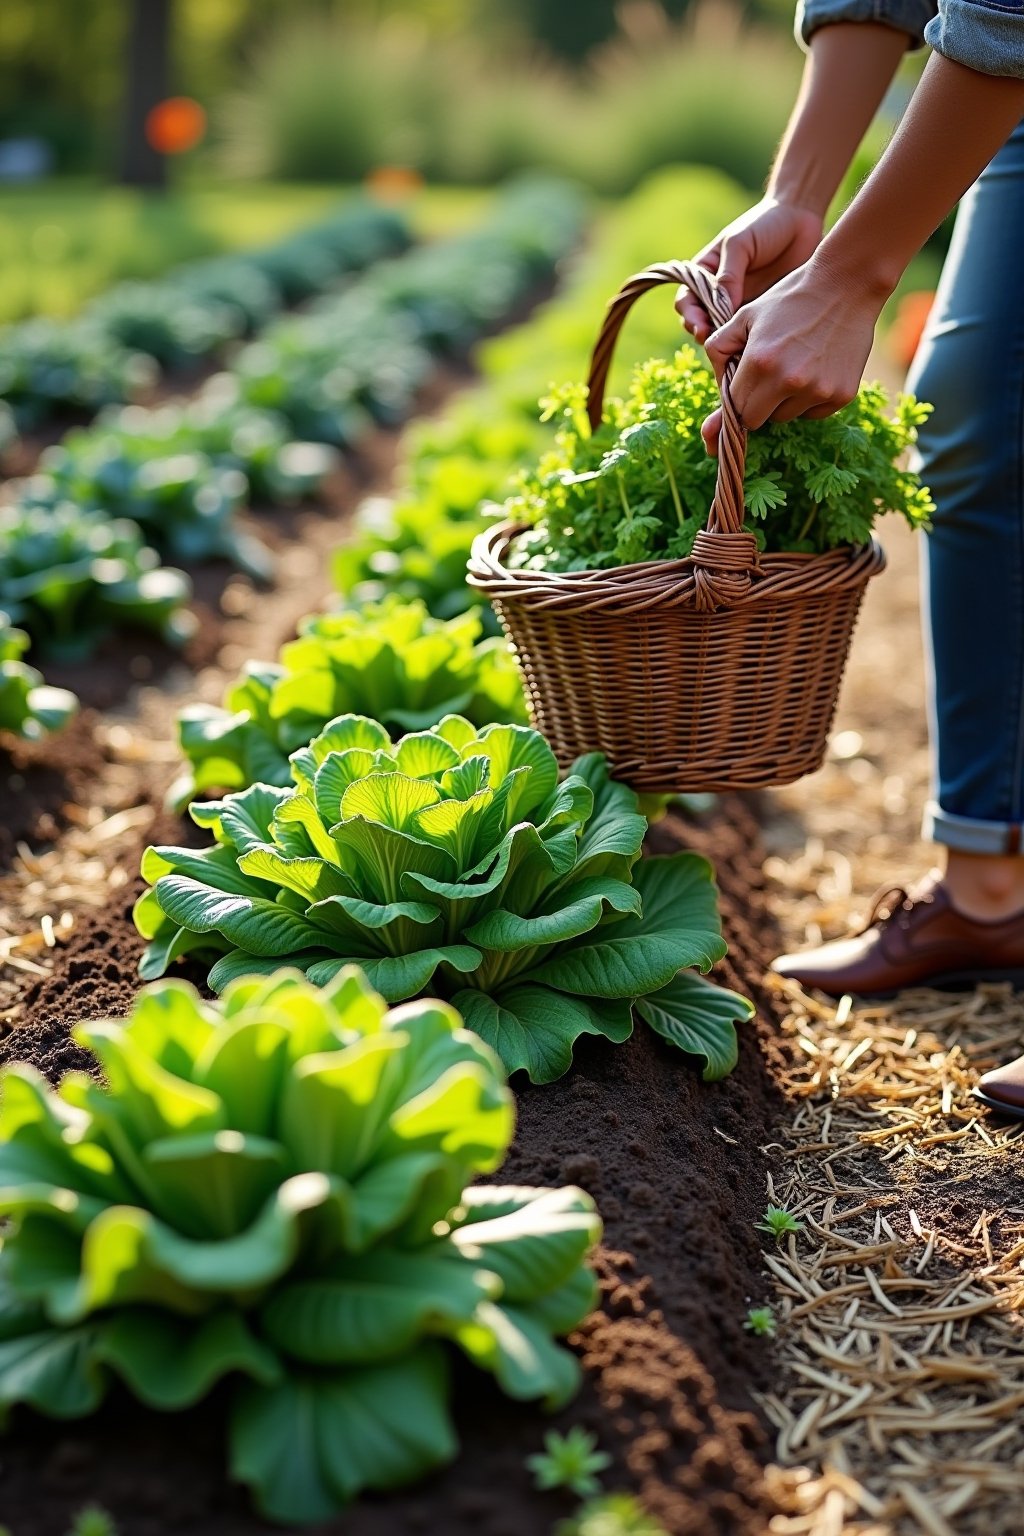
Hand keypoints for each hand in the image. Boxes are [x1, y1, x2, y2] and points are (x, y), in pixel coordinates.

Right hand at [674, 198, 823, 342]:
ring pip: (722, 332)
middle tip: (715, 341)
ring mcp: (739, 305)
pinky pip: (748, 333)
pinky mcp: (759, 312)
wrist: (800, 220)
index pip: (686, 301)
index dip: (690, 316)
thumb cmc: (764, 225)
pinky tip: (752, 345)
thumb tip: (721, 308)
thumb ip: (728, 275)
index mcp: (705, 274)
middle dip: (704, 333)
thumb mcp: (739, 243)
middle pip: (700, 322)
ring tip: (733, 347)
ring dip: (724, 342)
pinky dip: (746, 341)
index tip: (702, 326)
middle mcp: (718, 293)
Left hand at [700, 254, 884, 454]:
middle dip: (756, 404)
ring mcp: (818, 390)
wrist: (846, 283)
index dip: (735, 402)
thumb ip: (719, 350)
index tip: (741, 393)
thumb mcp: (745, 315)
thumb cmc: (790, 298)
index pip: (735, 410)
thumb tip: (715, 388)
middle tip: (767, 378)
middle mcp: (788, 381)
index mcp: (759, 363)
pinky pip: (814, 413)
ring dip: (784, 401)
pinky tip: (817, 369)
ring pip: (787, 417)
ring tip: (796, 365)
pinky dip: (810, 399)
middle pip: (758, 421)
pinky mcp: (842, 395)